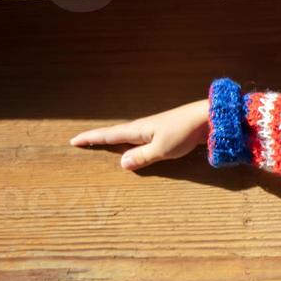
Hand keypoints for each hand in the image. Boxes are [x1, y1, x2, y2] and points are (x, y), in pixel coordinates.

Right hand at [68, 99, 210, 169]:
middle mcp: (143, 127)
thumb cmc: (184, 132)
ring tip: (103, 143)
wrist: (208, 118)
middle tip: (82, 141)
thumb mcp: (162, 149)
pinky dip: (131, 142)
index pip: (108, 135)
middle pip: (115, 133)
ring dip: (114, 139)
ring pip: (128, 135)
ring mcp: (154, 128)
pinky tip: (134, 145)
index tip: (73, 141)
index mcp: (137, 130)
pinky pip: (142, 138)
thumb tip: (121, 162)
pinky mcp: (166, 132)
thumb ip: (142, 157)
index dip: (91, 139)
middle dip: (98, 138)